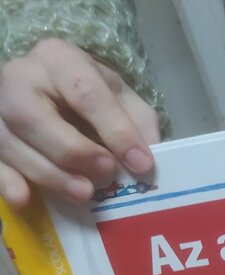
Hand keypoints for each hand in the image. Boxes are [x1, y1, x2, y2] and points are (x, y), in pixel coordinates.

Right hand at [0, 38, 159, 208]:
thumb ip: (138, 125)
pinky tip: (25, 198)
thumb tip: (146, 164)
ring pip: (9, 141)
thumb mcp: (122, 98)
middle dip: (73, 152)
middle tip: (105, 173)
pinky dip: (7, 181)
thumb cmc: (91, 93)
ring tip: (83, 193)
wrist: (52, 88)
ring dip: (49, 174)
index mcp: (59, 60)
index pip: (85, 93)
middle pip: (32, 116)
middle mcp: (19, 77)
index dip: (115, 131)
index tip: (141, 163)